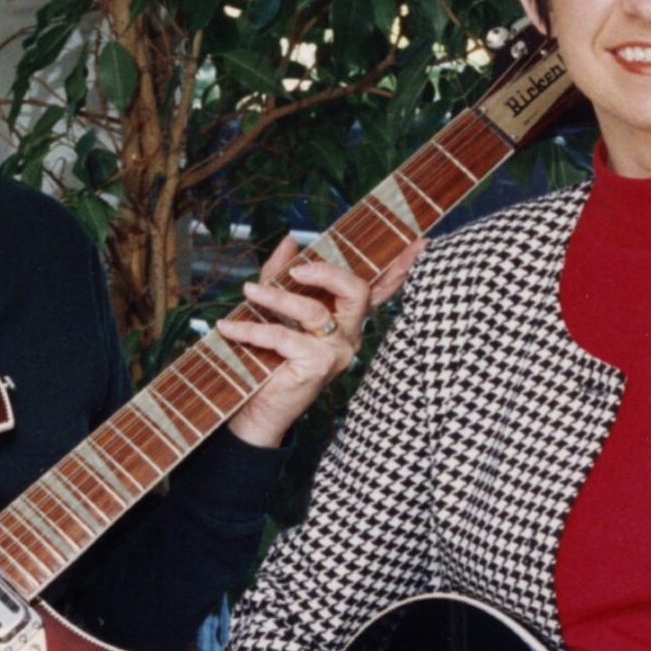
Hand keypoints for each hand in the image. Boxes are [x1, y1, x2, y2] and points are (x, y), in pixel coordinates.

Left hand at [219, 236, 421, 448]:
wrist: (257, 409)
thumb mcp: (275, 309)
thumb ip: (281, 274)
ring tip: (249, 292)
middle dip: (326, 272)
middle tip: (295, 271)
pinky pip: (286, 336)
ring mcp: (338, 352)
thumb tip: (290, 241)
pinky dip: (254, 329)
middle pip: (356, 291)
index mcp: (346, 319)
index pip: (379, 290)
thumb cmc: (268, 358)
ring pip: (314, 311)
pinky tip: (230, 327)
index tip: (421, 243)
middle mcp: (349, 335)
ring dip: (276, 298)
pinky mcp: (318, 367)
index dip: (401, 268)